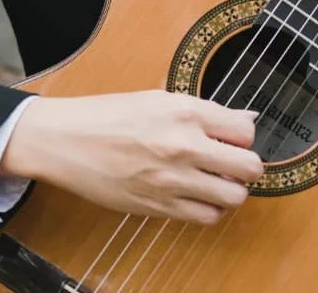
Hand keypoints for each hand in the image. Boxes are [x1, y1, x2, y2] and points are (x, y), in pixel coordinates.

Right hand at [0, 90, 263, 224]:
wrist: (69, 141)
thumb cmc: (112, 114)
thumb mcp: (162, 99)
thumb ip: (207, 112)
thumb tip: (244, 120)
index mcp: (187, 112)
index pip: (245, 131)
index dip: (244, 136)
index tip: (234, 138)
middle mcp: (185, 146)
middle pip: (249, 167)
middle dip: (247, 166)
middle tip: (234, 163)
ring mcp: (172, 181)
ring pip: (233, 197)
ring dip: (231, 190)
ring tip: (216, 181)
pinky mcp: (158, 207)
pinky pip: (205, 217)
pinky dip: (210, 209)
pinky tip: (198, 196)